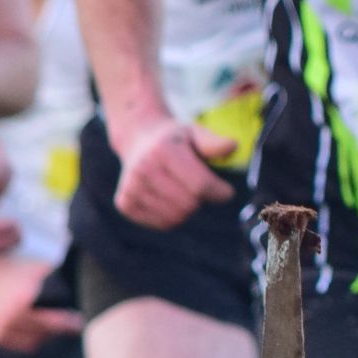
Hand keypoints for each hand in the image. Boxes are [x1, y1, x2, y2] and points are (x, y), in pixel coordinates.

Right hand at [0, 252, 82, 353]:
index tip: (82, 323)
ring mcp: (0, 330)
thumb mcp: (39, 268)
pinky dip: (33, 338)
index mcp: (21, 305)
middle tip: (75, 324)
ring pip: (36, 342)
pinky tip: (40, 329)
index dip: (71, 324)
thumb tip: (86, 290)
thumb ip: (58, 280)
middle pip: (46, 334)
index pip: (54, 323)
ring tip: (56, 325)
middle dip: (61, 329)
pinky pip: (24, 344)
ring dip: (47, 335)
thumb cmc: (16, 266)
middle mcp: (9, 320)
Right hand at [112, 112, 235, 229]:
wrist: (139, 140)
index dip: (220, 192)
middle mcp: (142, 169)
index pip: (200, 185)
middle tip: (201, 188)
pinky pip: (162, 224)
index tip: (226, 191)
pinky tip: (170, 198)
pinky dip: (173, 216)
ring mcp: (130, 188)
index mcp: (162, 150)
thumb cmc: (176, 140)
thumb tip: (233, 146)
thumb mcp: (195, 133)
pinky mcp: (125, 204)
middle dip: (202, 199)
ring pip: (175, 218)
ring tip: (184, 191)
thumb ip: (214, 143)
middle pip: (189, 204)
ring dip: (188, 209)